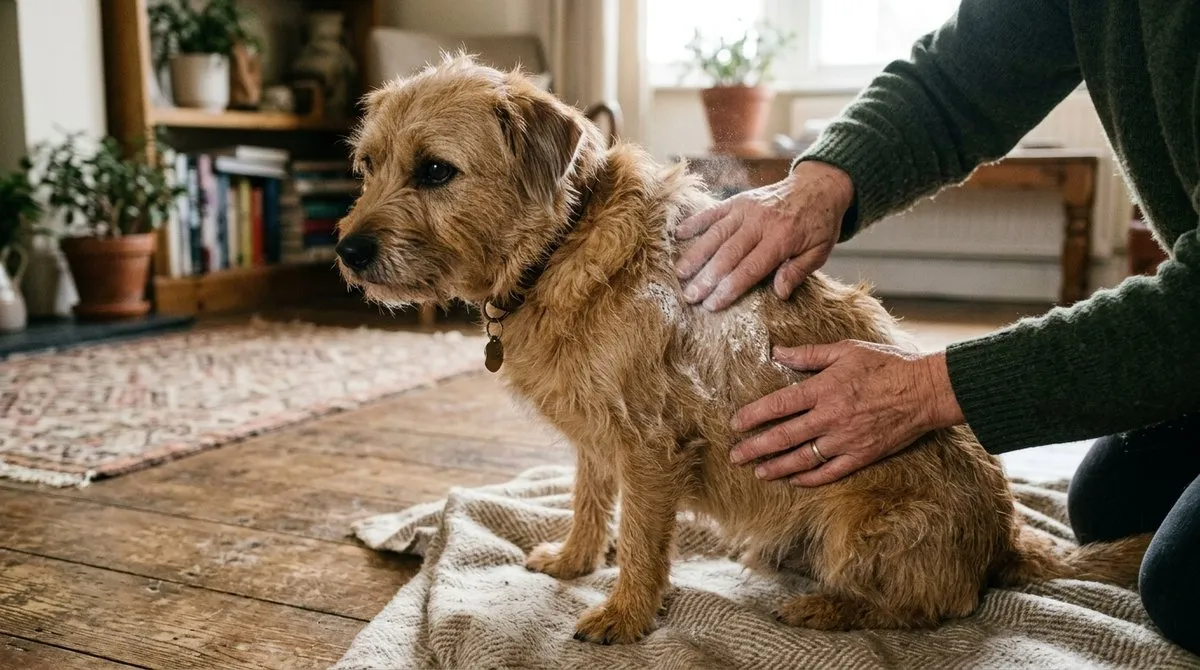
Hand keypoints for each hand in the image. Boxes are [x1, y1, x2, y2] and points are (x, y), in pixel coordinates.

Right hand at [674, 160, 853, 310]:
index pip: (750, 268)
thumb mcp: (820, 251)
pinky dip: (696, 222)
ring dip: (696, 254)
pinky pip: (714, 211)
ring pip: (716, 234)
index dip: (729, 288)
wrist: (819, 186)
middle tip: (690, 296)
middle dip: (707, 277)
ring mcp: (747, 209)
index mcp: (782, 238)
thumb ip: (798, 271)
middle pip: (728, 254)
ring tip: (680, 273)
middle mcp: (761, 222)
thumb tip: (779, 293)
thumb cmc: (819, 224)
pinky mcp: (739, 200)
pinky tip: (679, 234)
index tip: (712, 304)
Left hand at [729, 342, 965, 485]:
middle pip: (784, 436)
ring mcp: (846, 440)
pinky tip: (794, 480)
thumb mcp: (845, 350)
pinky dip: (809, 478)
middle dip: (756, 448)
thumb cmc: (886, 365)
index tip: (735, 424)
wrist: (925, 391)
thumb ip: (808, 354)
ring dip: (777, 467)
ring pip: (803, 458)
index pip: (778, 405)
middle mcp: (830, 418)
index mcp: (823, 389)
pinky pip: (830, 472)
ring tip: (758, 472)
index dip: (754, 416)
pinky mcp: (862, 455)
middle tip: (735, 456)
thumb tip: (777, 351)